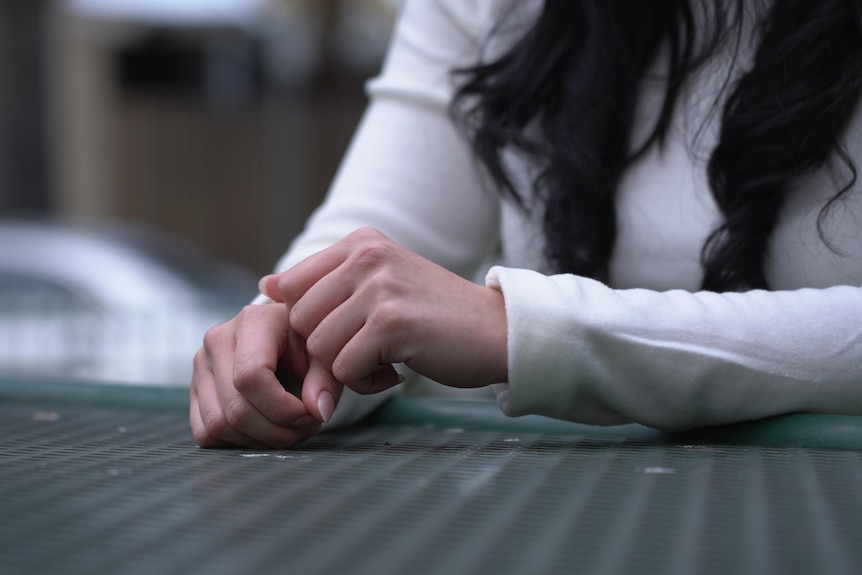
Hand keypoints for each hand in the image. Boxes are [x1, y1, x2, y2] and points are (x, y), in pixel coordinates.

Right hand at [190, 303, 341, 448]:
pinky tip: (265, 431)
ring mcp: (201, 367)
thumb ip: (325, 380)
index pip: (251, 377)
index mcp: (251, 321)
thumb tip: (318, 412)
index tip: (310, 415)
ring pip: (218, 426)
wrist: (284, 335)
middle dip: (276, 431)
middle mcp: (217, 341)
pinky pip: (206, 433)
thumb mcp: (323, 353)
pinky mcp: (196, 391)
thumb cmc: (305, 342)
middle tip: (305, 427)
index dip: (283, 408)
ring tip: (288, 429)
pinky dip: (238, 443)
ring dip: (259, 441)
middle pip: (235, 409)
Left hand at [260, 227, 507, 393]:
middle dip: (327, 349)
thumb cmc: (435, 317)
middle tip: (367, 352)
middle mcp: (367, 256)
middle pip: (300, 320)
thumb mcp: (380, 286)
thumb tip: (265, 287)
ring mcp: (380, 286)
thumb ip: (325, 285)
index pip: (291, 286)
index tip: (345, 334)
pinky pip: (345, 367)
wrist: (497, 332)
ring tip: (384, 360)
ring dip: (348, 368)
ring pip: (319, 346)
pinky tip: (396, 371)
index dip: (309, 323)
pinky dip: (366, 382)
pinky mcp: (392, 322)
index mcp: (360, 243)